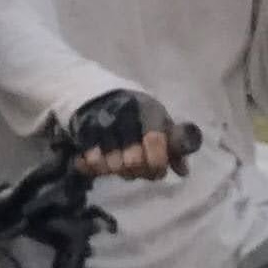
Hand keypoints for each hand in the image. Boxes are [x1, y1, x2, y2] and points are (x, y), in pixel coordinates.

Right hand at [71, 89, 186, 181]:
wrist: (100, 95)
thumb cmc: (139, 114)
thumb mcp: (160, 122)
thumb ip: (174, 147)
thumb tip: (183, 172)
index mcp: (148, 109)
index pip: (154, 141)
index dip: (158, 164)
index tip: (159, 171)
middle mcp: (124, 114)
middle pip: (133, 160)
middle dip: (140, 172)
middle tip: (142, 171)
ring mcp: (101, 123)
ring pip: (112, 166)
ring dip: (120, 172)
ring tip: (124, 167)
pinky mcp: (83, 132)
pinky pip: (90, 162)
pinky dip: (97, 169)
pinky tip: (103, 166)